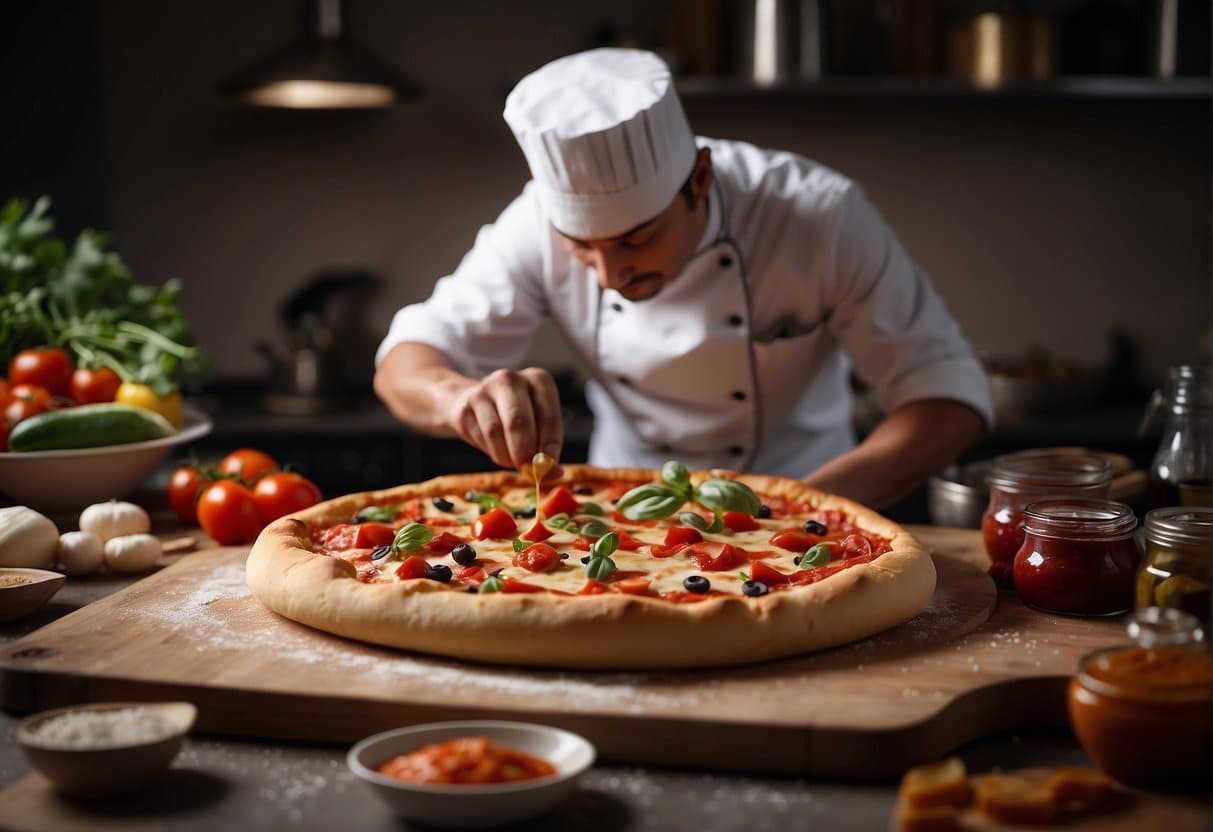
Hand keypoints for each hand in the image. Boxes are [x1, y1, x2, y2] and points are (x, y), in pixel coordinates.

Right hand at [445, 367, 564, 472]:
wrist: (470, 402)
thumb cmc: (512, 416)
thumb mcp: (537, 425)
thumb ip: (546, 447)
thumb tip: (554, 473)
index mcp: (538, 380)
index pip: (549, 416)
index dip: (550, 445)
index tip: (549, 466)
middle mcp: (511, 379)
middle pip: (519, 422)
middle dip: (524, 452)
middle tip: (526, 468)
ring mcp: (484, 389)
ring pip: (496, 431)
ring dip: (506, 455)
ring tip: (511, 459)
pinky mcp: (465, 405)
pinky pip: (480, 435)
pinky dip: (491, 450)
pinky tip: (495, 448)